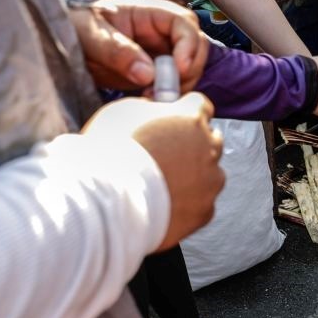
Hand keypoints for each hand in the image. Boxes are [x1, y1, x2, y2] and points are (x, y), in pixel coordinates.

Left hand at [70, 0, 207, 91]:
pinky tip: (149, 102)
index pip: (184, 22)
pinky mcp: (155, 75)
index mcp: (146, 13)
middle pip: (196, 47)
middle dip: (189, 70)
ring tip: (152, 98)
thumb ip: (117, 51)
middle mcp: (159, 32)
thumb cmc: (73, 29)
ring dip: (180, 87)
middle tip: (167, 90)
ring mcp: (159, 54)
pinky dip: (169, 97)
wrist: (60, 49)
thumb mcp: (89, 35)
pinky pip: (174, 85)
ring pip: (189, 69)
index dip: (189, 45)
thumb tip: (147, 74)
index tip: (180, 68)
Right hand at [83, 93, 223, 250]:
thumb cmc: (107, 153)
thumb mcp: (122, 112)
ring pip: (210, 175)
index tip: (175, 121)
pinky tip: (165, 206)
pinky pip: (202, 204)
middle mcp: (209, 147)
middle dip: (192, 146)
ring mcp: (210, 181)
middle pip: (210, 140)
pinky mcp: (205, 211)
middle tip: (164, 156)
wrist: (107, 201)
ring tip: (162, 185)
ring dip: (193, 177)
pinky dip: (188, 205)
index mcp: (190, 117)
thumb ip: (148, 108)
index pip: (201, 106)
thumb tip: (153, 110)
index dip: (185, 113)